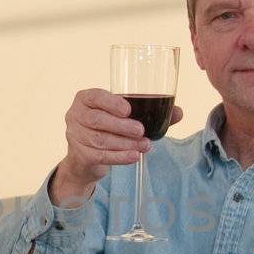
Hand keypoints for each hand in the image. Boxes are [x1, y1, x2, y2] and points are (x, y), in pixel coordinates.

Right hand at [49, 89, 183, 206]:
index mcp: (85, 99)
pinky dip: (119, 157)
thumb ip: (149, 113)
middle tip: (142, 131)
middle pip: (97, 120)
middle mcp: (75, 115)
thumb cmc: (109, 128)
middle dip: (122, 126)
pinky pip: (100, 156)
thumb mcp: (123, 117)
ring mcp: (74, 136)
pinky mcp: (79, 155)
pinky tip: (134, 156)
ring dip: (124, 143)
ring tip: (144, 146)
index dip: (111, 102)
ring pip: (100, 140)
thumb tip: (178, 113)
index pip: (95, 96)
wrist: (87, 157)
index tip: (128, 110)